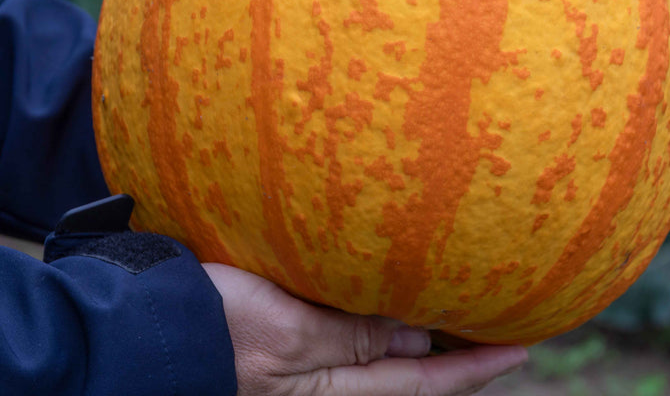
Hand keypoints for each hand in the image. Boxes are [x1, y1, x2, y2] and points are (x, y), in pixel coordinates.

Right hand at [202, 263, 527, 395]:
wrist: (144, 323)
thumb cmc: (214, 329)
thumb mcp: (289, 336)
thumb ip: (353, 340)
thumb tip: (417, 334)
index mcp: (329, 391)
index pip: (420, 383)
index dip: (472, 368)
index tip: (520, 348)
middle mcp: (325, 377)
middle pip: (406, 367)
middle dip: (454, 348)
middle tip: (501, 318)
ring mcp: (307, 353)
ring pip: (381, 343)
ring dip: (421, 325)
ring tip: (462, 298)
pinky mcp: (290, 325)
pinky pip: (352, 324)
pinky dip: (383, 310)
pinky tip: (396, 287)